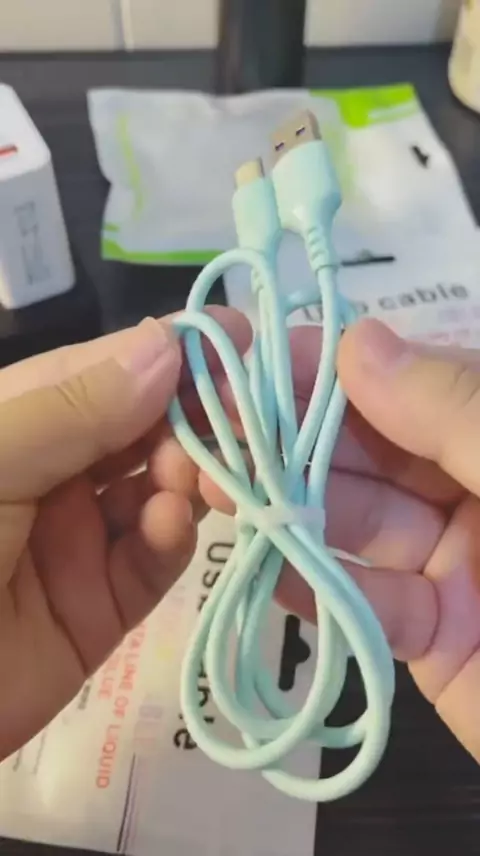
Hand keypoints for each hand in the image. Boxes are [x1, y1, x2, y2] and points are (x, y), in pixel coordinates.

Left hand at [0, 308, 249, 759]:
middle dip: (194, 417)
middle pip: (146, 430)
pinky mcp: (101, 607)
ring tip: (194, 476)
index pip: (108, 370)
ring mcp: (80, 540)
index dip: (171, 350)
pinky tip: (168, 524)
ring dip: (188, 475)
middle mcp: (56, 473)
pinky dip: (171, 537)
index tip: (239, 335)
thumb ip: (76, 406)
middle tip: (241, 418)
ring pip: (159, 491)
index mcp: (23, 420)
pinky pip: (151, 562)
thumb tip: (169, 345)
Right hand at [152, 317, 479, 763]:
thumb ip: (452, 407)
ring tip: (220, 489)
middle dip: (293, 438)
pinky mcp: (438, 641)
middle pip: (370, 453)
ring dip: (293, 508)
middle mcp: (476, 487)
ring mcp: (456, 565)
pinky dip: (320, 590)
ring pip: (359, 525)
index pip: (404, 383)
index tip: (247, 357)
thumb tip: (353, 341)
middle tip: (210, 428)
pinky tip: (270, 568)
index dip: (326, 366)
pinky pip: (370, 608)